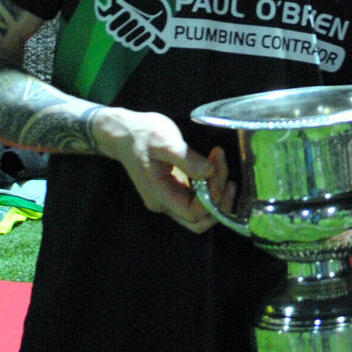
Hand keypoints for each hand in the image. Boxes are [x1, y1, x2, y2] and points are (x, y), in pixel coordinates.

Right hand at [93, 107, 233, 232]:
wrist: (123, 132)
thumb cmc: (142, 135)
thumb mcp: (164, 141)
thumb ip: (187, 159)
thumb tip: (209, 172)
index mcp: (160, 196)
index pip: (195, 212)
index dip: (212, 196)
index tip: (216, 168)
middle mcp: (164, 203)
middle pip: (199, 220)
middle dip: (219, 202)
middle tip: (227, 177)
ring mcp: (169, 198)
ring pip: (201, 211)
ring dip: (217, 193)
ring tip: (221, 165)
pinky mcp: (175, 190)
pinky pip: (198, 198)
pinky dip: (211, 186)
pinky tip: (215, 166)